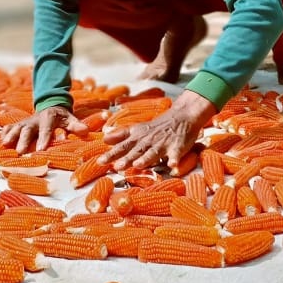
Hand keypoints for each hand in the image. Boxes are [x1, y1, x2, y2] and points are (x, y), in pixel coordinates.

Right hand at [1, 106, 88, 153]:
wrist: (50, 106)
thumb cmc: (61, 117)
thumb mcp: (69, 119)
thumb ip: (76, 125)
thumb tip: (85, 131)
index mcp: (48, 118)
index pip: (46, 129)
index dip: (43, 138)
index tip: (41, 149)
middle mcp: (34, 120)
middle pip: (27, 129)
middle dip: (23, 140)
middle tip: (21, 152)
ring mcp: (24, 122)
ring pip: (15, 128)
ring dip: (10, 136)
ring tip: (5, 144)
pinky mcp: (17, 125)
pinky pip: (8, 128)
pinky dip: (3, 134)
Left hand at [97, 90, 216, 170]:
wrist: (182, 116)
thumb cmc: (158, 126)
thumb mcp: (138, 129)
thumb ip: (122, 135)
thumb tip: (104, 139)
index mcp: (138, 136)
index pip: (123, 146)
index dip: (112, 153)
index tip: (100, 161)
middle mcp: (148, 140)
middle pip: (136, 150)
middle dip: (126, 158)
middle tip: (117, 167)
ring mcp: (163, 143)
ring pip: (153, 152)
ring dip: (146, 158)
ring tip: (138, 165)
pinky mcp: (178, 146)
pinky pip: (176, 153)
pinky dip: (174, 159)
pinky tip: (172, 166)